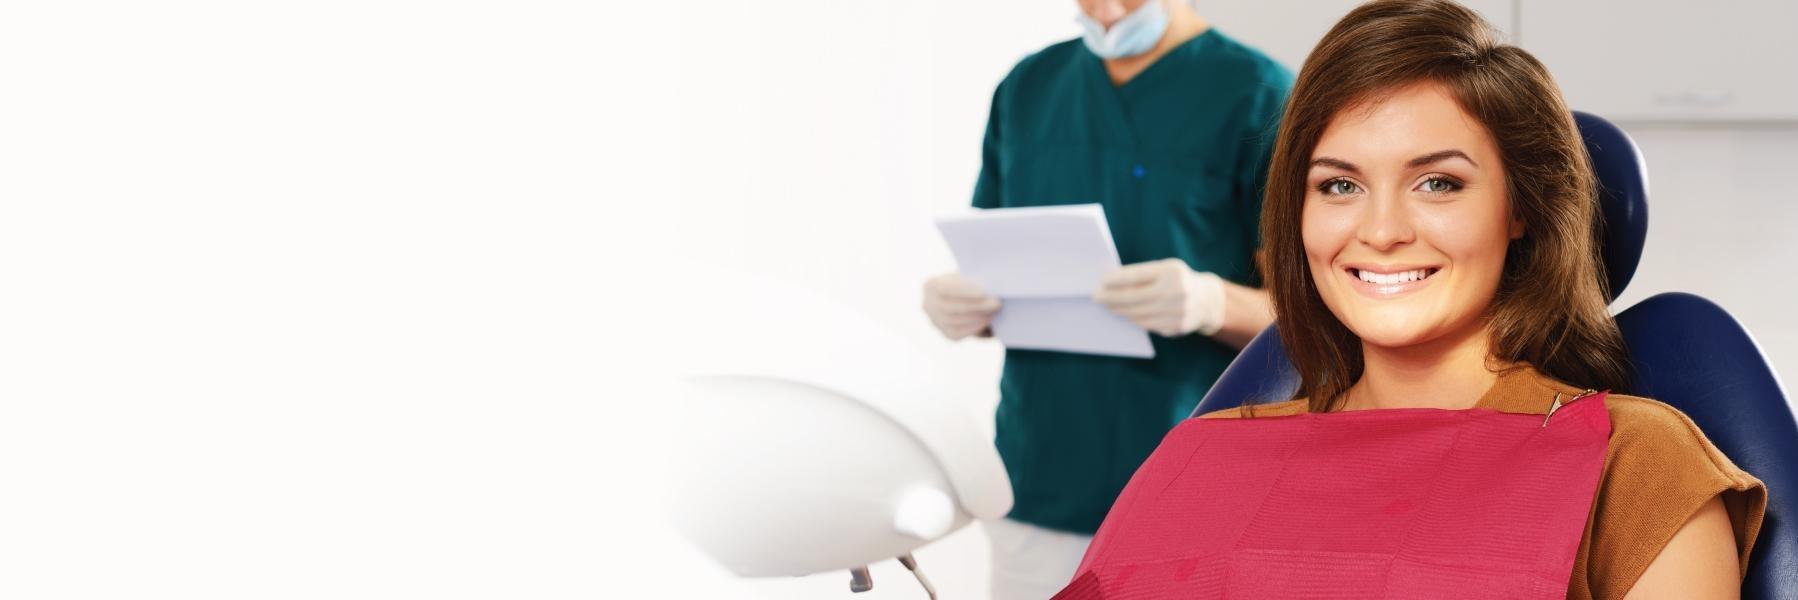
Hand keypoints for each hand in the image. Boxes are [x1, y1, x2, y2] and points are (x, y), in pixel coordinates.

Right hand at [922, 273, 1000, 339]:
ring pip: (954, 321)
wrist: (967, 300)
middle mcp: (927, 305)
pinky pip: (958, 333)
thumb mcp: (967, 277)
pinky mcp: (946, 334)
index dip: (963, 291)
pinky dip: (973, 327)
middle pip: (950, 307)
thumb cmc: (970, 284)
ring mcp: (935, 322)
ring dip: (977, 316)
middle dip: (975, 306)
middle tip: (996, 303)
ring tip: (994, 310)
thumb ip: (972, 280)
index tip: (983, 292)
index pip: (944, 288)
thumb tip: (989, 285)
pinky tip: (987, 320)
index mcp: (930, 285)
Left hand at [1093, 258, 1225, 336]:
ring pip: (1137, 313)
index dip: (1116, 280)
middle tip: (1096, 297)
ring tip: (1107, 305)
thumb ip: (1143, 274)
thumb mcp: (1166, 269)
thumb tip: (1111, 282)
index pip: (1137, 276)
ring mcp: (1176, 312)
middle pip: (1134, 297)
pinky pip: (1146, 324)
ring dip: (1119, 309)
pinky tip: (1123, 313)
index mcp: (1172, 272)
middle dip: (1111, 297)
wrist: (1207, 301)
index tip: (1101, 282)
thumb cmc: (1179, 280)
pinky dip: (1132, 318)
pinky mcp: (1175, 327)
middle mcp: (1176, 292)